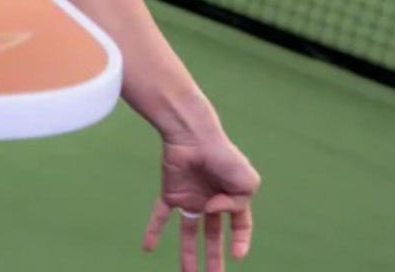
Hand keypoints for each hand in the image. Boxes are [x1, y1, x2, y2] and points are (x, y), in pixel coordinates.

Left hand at [142, 129, 259, 271]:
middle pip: (212, 235)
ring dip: (188, 254)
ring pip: (189, 232)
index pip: (240, 225)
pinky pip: (161, 215)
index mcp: (231, 195)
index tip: (237, 254)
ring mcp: (190, 197)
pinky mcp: (171, 192)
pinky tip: (147, 248)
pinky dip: (154, 231)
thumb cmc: (223, 155)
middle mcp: (210, 199)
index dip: (240, 240)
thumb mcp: (247, 182)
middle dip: (214, 259)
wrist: (194, 135)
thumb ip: (236, 205)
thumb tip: (212, 212)